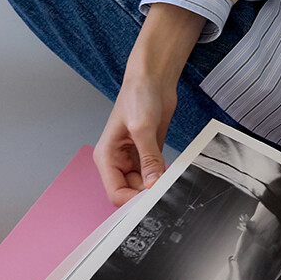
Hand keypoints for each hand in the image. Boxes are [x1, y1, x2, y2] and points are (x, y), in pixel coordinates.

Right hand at [93, 3, 205, 206]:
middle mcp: (118, 160)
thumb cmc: (138, 95)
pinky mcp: (149, 153)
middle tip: (167, 195)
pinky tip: (173, 176)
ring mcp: (134, 158)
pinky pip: (155, 174)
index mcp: (107, 156)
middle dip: (147, 195)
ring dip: (157, 187)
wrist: (154, 78)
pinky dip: (164, 178)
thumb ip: (148, 157)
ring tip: (172, 186)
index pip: (115, 193)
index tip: (152, 202)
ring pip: (144, 186)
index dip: (133, 201)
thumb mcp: (142, 126)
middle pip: (130, 193)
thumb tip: (152, 183)